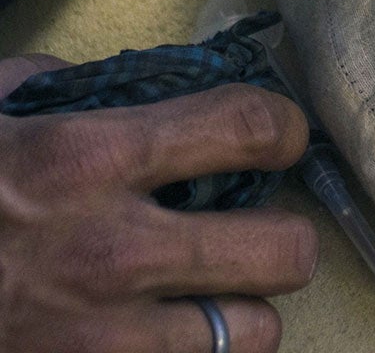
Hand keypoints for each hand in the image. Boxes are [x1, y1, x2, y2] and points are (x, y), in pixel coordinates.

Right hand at [0, 54, 315, 352]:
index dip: (286, 128)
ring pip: (246, 338)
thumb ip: (54, 87)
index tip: (281, 137)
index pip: (249, 128)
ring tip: (216, 300)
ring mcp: (93, 336)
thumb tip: (116, 82)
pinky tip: (156, 342)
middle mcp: (110, 250)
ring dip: (240, 317)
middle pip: (282, 252)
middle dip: (286, 238)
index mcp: (88, 158)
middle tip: (262, 230)